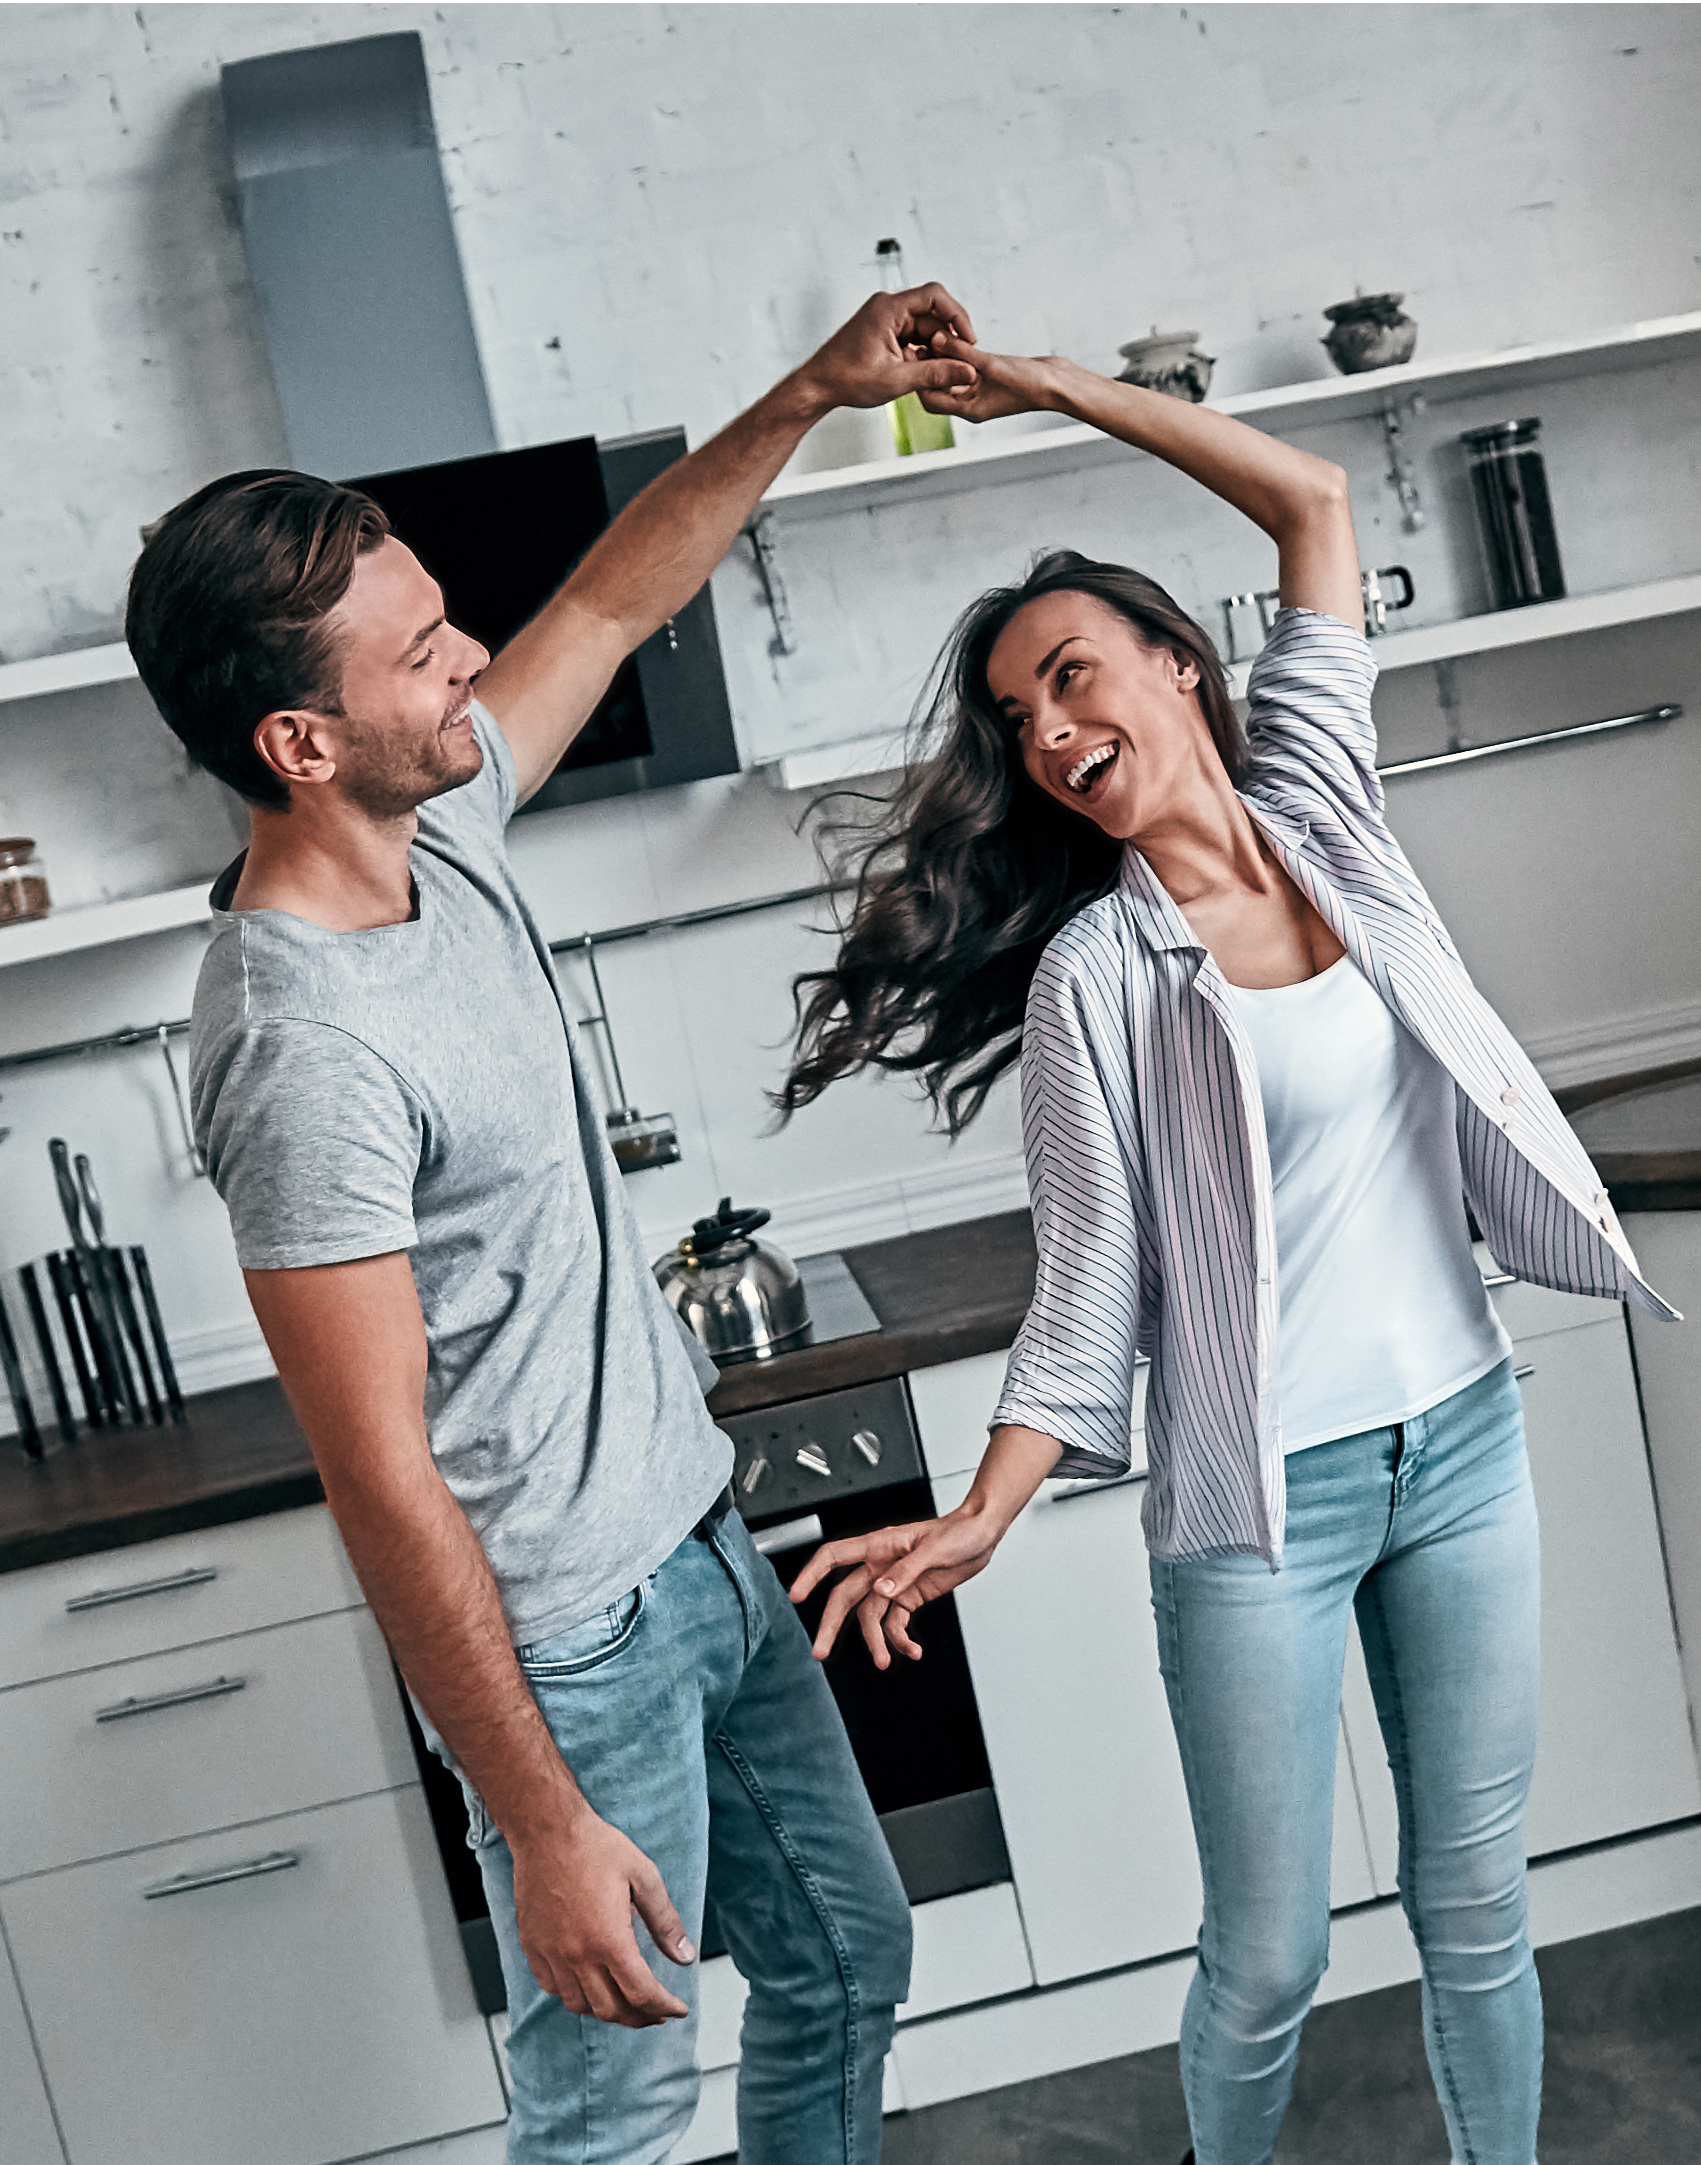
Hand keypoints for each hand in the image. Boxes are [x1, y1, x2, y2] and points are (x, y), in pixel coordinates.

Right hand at [511, 1805, 694, 2027]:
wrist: (546, 1830)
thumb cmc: (594, 1846)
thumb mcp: (644, 1876)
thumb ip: (665, 1921)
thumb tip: (685, 1955)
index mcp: (609, 1940)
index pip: (642, 1994)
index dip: (665, 2008)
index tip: (678, 2009)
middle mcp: (577, 1955)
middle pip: (612, 2010)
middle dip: (641, 2017)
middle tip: (657, 2011)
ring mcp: (551, 1954)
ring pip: (581, 2005)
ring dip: (608, 2011)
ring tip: (626, 2001)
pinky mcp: (533, 1947)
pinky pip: (553, 1988)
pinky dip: (575, 1996)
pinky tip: (588, 1985)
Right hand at [789, 1505, 1004, 1670]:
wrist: (982, 1535)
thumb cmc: (959, 1531)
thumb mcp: (934, 1549)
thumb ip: (905, 1571)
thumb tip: (880, 1590)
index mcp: (880, 1546)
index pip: (834, 1557)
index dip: (812, 1574)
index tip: (796, 1595)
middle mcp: (881, 1566)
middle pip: (846, 1597)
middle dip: (831, 1625)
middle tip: (820, 1651)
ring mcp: (894, 1583)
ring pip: (870, 1617)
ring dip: (875, 1641)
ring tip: (883, 1661)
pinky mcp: (910, 1597)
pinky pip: (896, 1623)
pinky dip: (901, 1639)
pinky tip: (912, 1651)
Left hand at [795, 285, 979, 414]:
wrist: (819, 386)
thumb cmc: (846, 379)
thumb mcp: (897, 379)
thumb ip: (936, 374)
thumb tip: (967, 372)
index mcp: (888, 308)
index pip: (934, 296)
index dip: (957, 315)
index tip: (968, 339)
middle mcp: (887, 307)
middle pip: (932, 314)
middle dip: (948, 338)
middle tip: (960, 364)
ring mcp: (885, 319)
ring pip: (924, 328)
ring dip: (936, 349)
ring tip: (943, 373)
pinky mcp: (883, 332)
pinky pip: (912, 337)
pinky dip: (923, 353)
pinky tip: (926, 373)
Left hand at [915, 337, 1075, 424]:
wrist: (1058, 383)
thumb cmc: (1030, 382)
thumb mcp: (992, 365)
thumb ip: (963, 353)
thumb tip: (938, 338)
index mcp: (968, 409)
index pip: (930, 399)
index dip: (919, 377)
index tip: (911, 353)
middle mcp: (970, 403)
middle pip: (937, 387)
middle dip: (927, 366)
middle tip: (916, 341)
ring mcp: (979, 392)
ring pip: (950, 376)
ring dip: (942, 358)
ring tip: (933, 334)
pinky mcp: (988, 379)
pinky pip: (965, 368)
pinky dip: (958, 355)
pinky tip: (952, 337)